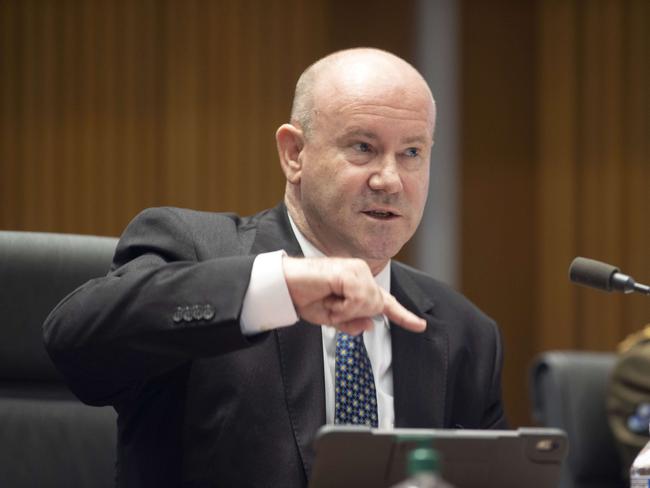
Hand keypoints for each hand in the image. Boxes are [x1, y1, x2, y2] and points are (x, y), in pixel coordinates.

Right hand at [282, 256, 425, 334]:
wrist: (285, 286)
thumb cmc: (305, 297)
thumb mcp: (330, 318)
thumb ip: (351, 323)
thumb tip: (370, 325)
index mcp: (359, 284)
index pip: (385, 302)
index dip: (403, 316)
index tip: (420, 326)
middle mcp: (362, 273)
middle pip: (375, 307)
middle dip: (352, 315)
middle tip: (330, 306)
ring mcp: (357, 270)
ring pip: (369, 304)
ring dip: (345, 311)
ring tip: (328, 300)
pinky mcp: (350, 272)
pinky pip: (358, 300)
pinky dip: (343, 306)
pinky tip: (330, 297)